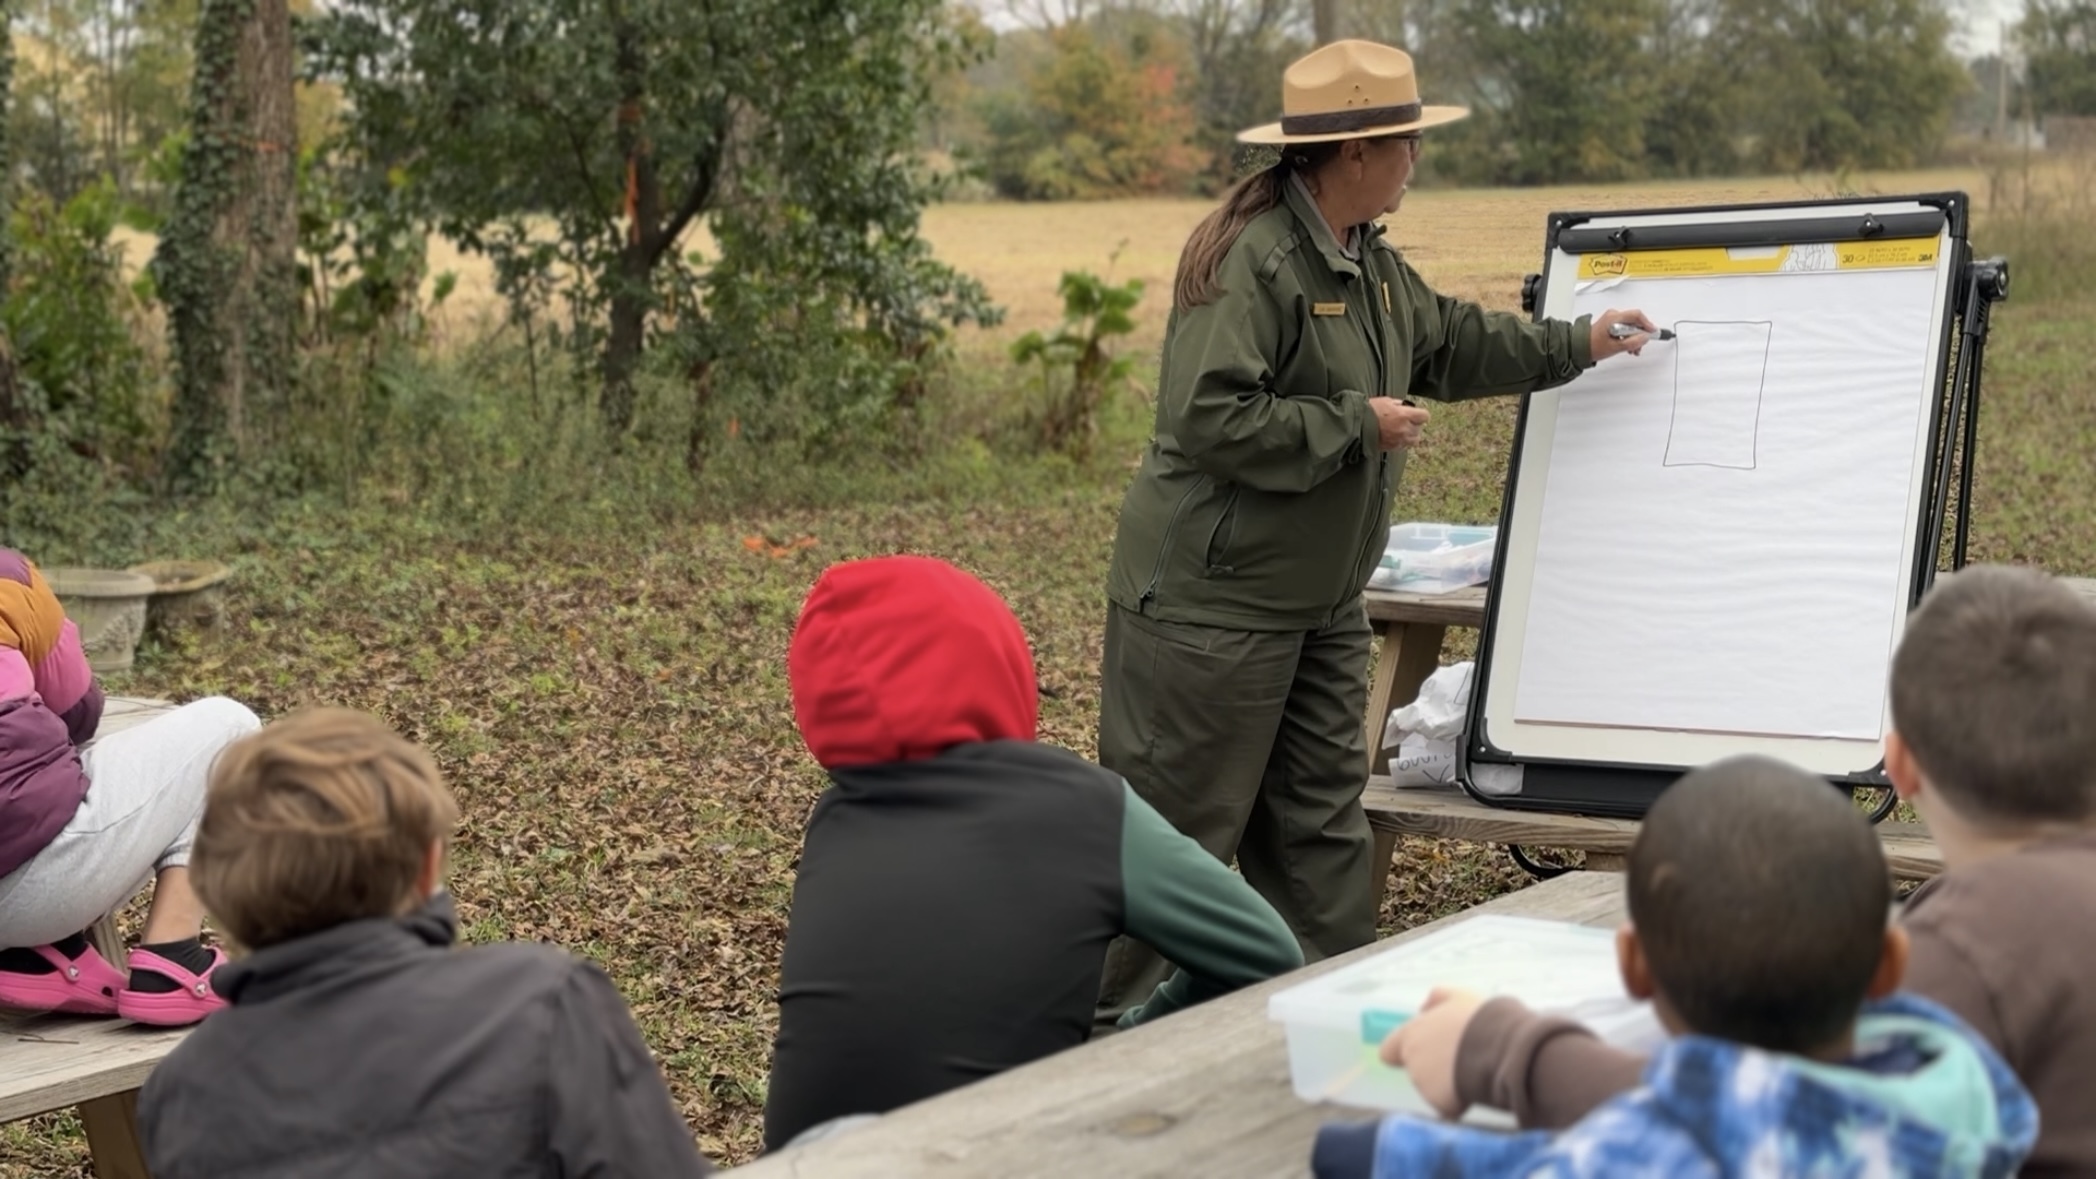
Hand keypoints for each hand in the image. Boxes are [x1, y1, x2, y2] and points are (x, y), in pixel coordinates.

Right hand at [1370, 398, 1429, 450]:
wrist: (1356, 426)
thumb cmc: (1369, 411)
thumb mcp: (1386, 401)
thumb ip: (1398, 404)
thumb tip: (1404, 406)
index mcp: (1405, 415)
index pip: (1424, 416)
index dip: (1420, 414)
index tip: (1415, 413)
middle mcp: (1405, 429)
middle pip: (1420, 428)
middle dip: (1414, 424)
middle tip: (1406, 420)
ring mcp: (1400, 440)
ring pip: (1414, 440)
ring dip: (1411, 435)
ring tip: (1402, 431)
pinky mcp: (1393, 448)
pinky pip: (1405, 446)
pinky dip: (1403, 442)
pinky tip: (1395, 437)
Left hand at [1380, 986, 1486, 1119]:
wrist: (1502, 1049)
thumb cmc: (1480, 1019)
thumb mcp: (1459, 996)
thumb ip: (1437, 998)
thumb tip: (1424, 1007)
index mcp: (1411, 1035)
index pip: (1389, 1051)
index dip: (1402, 1051)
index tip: (1422, 1050)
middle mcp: (1412, 1061)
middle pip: (1417, 1069)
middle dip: (1434, 1066)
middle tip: (1460, 1057)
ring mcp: (1425, 1086)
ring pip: (1433, 1088)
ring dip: (1448, 1082)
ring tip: (1473, 1068)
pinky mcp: (1441, 1105)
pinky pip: (1449, 1106)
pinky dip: (1460, 1101)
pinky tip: (1477, 1086)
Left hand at [1589, 308, 1658, 359]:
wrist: (1578, 349)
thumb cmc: (1592, 347)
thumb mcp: (1615, 347)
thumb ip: (1632, 342)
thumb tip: (1645, 337)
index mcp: (1613, 318)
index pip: (1636, 315)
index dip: (1647, 324)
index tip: (1653, 332)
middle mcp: (1613, 316)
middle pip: (1634, 321)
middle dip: (1640, 334)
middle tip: (1640, 346)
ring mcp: (1611, 320)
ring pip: (1630, 326)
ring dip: (1634, 338)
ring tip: (1633, 350)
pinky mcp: (1611, 325)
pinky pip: (1625, 328)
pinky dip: (1629, 337)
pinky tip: (1628, 347)